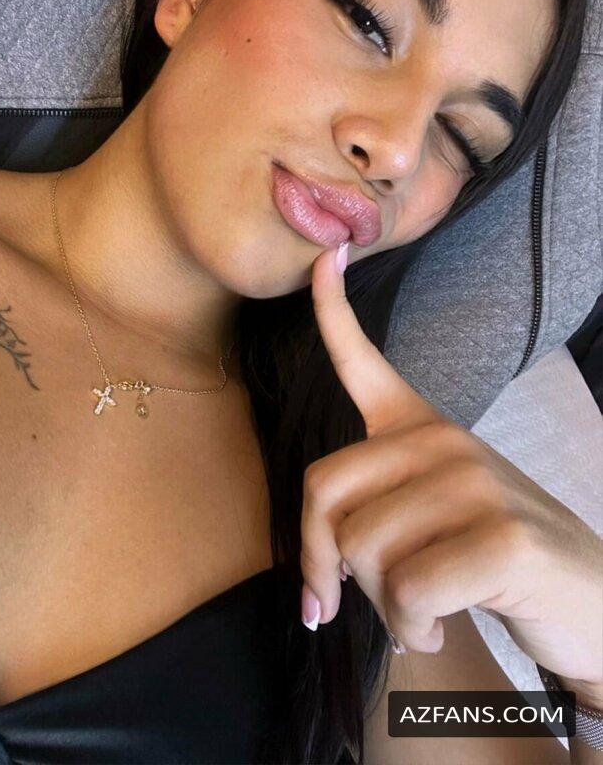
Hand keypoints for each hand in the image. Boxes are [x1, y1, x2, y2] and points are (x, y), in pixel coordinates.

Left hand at [299, 241, 602, 690]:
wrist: (593, 608)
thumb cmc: (492, 567)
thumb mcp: (426, 527)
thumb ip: (370, 525)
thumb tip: (312, 586)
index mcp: (423, 429)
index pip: (364, 362)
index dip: (333, 312)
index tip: (323, 258)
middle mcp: (445, 442)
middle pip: (325, 492)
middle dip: (323, 563)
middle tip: (342, 600)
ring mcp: (476, 482)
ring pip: (363, 550)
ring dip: (380, 606)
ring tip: (421, 612)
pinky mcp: (502, 536)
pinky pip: (407, 591)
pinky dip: (412, 627)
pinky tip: (439, 628)